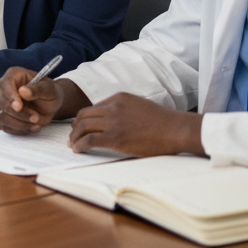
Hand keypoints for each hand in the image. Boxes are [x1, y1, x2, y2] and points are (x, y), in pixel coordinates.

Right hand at [0, 66, 64, 134]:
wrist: (51, 103)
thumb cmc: (49, 91)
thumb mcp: (48, 88)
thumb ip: (37, 89)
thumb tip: (23, 91)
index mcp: (13, 75)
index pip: (5, 84)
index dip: (10, 96)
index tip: (18, 107)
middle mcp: (4, 89)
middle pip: (3, 103)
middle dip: (20, 114)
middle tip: (36, 118)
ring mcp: (2, 105)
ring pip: (3, 117)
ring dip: (21, 123)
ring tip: (37, 124)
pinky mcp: (5, 119)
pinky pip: (7, 127)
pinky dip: (21, 130)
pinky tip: (34, 128)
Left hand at [69, 93, 203, 155]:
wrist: (175, 129)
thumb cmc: (162, 121)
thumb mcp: (139, 105)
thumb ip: (123, 109)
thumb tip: (111, 120)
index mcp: (119, 98)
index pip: (93, 107)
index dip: (84, 118)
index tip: (81, 126)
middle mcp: (113, 107)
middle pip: (84, 116)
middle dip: (75, 127)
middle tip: (73, 136)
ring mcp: (113, 122)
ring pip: (82, 127)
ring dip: (74, 137)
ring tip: (73, 145)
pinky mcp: (115, 137)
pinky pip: (89, 140)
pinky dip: (80, 145)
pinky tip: (78, 150)